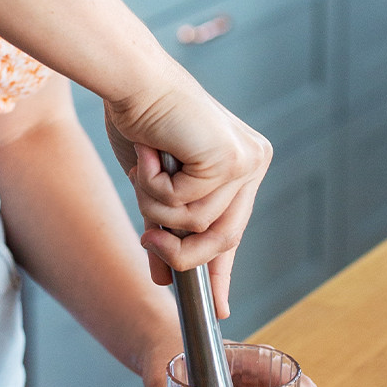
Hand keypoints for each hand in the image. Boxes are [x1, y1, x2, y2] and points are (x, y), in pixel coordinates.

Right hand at [103, 70, 270, 311]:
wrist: (132, 80)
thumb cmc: (140, 120)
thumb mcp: (156, 187)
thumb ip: (166, 227)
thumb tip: (162, 278)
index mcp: (244, 164)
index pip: (234, 229)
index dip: (223, 272)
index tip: (219, 307)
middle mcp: (254, 162)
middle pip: (224, 238)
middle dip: (181, 251)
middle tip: (147, 241)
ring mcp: (246, 160)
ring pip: (198, 225)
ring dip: (157, 206)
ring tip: (145, 168)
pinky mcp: (228, 159)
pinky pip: (184, 206)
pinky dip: (155, 187)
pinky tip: (151, 154)